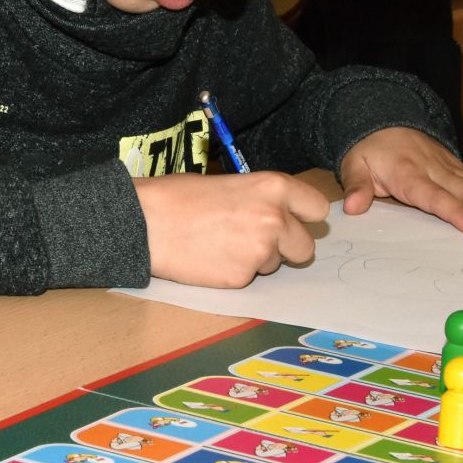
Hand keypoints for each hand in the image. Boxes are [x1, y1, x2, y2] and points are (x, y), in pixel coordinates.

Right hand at [133, 172, 329, 287]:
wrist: (146, 221)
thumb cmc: (179, 197)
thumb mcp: (230, 183)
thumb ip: (261, 199)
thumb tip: (279, 215)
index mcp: (273, 188)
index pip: (317, 208)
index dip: (303, 216)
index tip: (292, 220)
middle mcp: (274, 219)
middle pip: (306, 246)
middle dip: (286, 247)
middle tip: (255, 239)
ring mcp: (260, 252)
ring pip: (276, 264)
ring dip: (258, 259)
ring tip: (222, 243)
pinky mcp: (242, 279)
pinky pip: (250, 279)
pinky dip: (235, 272)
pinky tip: (212, 258)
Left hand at [339, 128, 462, 235]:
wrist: (381, 121)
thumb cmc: (368, 151)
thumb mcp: (353, 165)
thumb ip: (355, 186)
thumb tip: (352, 207)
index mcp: (408, 174)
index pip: (435, 196)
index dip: (455, 212)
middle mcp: (434, 169)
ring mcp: (450, 166)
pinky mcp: (459, 167)